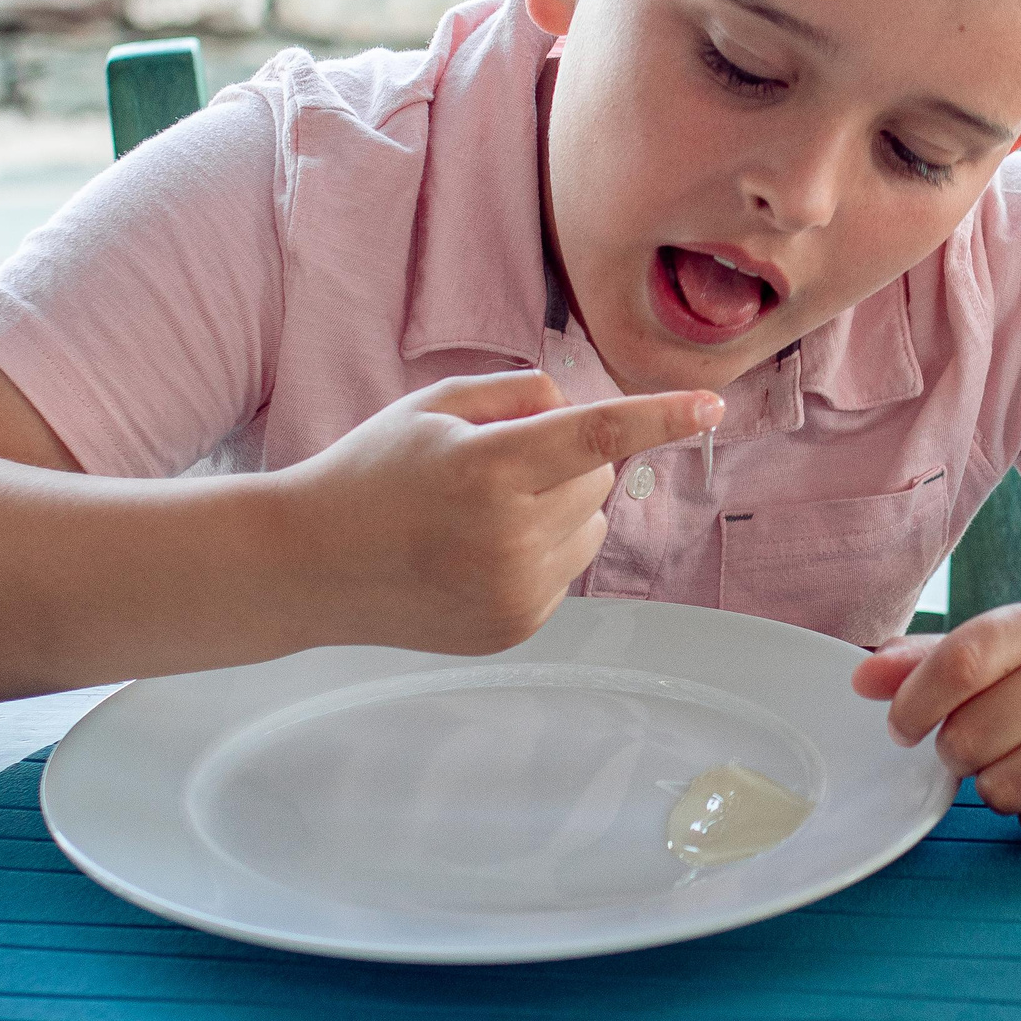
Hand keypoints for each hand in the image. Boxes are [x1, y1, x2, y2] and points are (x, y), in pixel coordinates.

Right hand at [269, 371, 718, 656]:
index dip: (658, 418)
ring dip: (562, 507)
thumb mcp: (437, 406)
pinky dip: (542, 551)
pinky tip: (477, 552)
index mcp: (487, 469)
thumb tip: (587, 411)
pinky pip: (567, 569)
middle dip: (571, 459)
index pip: (595, 436)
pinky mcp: (516, 626)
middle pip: (600, 477)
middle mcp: (508, 537)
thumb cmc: (373, 471)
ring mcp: (514, 592)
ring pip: (592, 525)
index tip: (711, 407)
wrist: (309, 565)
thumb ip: (522, 394)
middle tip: (499, 461)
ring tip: (483, 511)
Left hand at [851, 603, 1020, 848]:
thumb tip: (862, 680)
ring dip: (999, 789)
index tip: (903, 728)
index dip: (914, 704)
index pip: (958, 663)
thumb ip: (926, 662)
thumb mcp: (998, 655)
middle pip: (970, 738)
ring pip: (1003, 791)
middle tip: (988, 744)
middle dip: (960, 754)